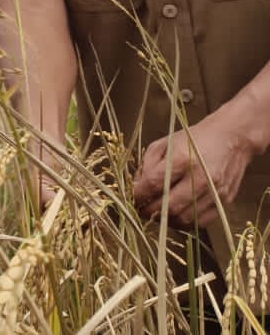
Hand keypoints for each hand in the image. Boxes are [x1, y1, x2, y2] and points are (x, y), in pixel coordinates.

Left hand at [132, 112, 256, 226]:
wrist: (231, 138)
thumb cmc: (193, 140)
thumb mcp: (163, 144)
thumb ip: (147, 165)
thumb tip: (137, 188)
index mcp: (183, 159)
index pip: (154, 184)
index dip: (137, 195)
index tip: (130, 198)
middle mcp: (201, 178)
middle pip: (168, 206)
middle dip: (148, 211)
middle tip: (139, 209)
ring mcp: (215, 192)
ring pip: (183, 218)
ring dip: (164, 219)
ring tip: (155, 212)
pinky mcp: (225, 201)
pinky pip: (200, 222)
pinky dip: (183, 222)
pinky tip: (174, 214)